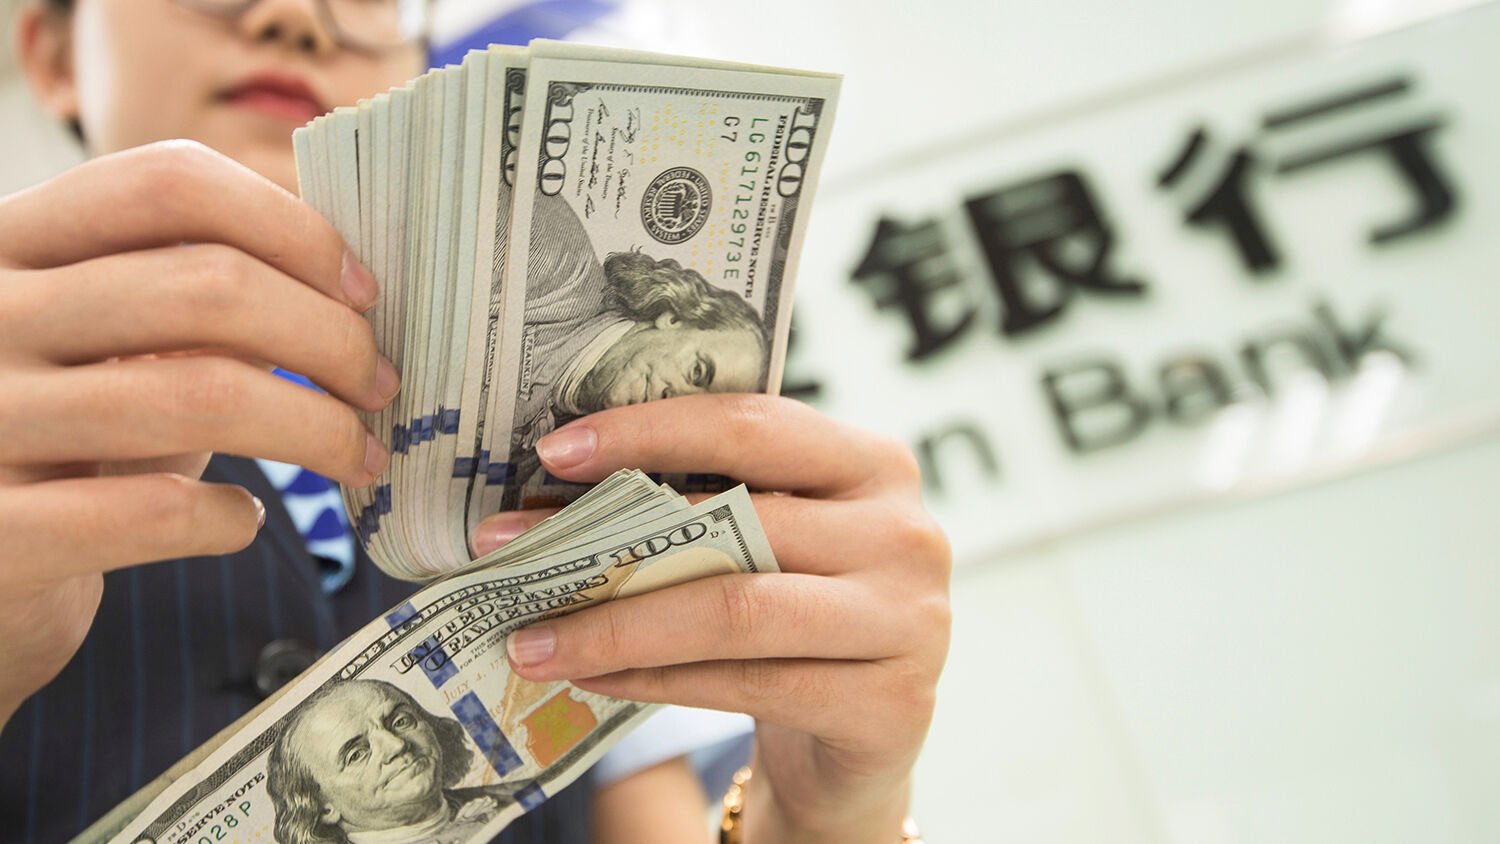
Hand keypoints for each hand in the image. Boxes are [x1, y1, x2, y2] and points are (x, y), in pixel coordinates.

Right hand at [0, 140, 397, 728]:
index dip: (292, 230)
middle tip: (380, 387)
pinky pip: (151, 512)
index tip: (362, 293)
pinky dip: (225, 518)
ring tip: (357, 456)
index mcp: (9, 240)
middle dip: (331, 339)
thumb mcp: (110, 344)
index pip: (168, 184)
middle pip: (206, 285)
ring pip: (199, 396)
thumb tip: (348, 286)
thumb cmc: (63, 439)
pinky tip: (240, 521)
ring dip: (315, 430)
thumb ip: (195, 297)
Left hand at [471, 395, 951, 842]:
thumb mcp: (772, 543)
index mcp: (877, 464)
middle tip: (508, 549)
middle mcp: (908, 534)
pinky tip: (590, 677)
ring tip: (530, 637)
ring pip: (735, 609)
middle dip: (609, 538)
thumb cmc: (800, 612)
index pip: (753, 426)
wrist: (865, 735)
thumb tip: (557, 491)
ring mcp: (910, 622)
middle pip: (739, 520)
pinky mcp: (892, 705)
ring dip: (615, 623)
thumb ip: (706, 506)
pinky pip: (746, 685)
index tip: (552, 451)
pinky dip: (653, 680)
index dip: (649, 431)